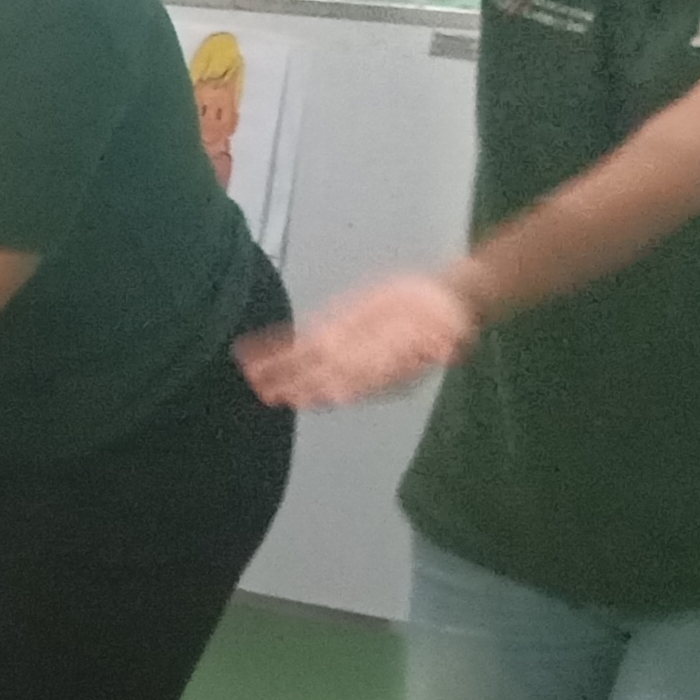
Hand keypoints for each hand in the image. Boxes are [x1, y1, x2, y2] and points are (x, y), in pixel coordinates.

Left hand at [236, 271, 478, 409]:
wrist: (438, 304)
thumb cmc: (447, 320)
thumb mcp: (453, 331)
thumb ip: (445, 342)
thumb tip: (448, 350)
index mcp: (388, 369)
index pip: (365, 381)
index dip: (348, 387)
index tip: (331, 396)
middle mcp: (359, 365)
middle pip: (327, 379)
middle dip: (302, 387)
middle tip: (273, 396)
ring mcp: (340, 352)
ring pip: (303, 367)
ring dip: (278, 375)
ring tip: (252, 380)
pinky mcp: (329, 334)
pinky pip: (294, 345)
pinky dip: (270, 350)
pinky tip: (245, 354)